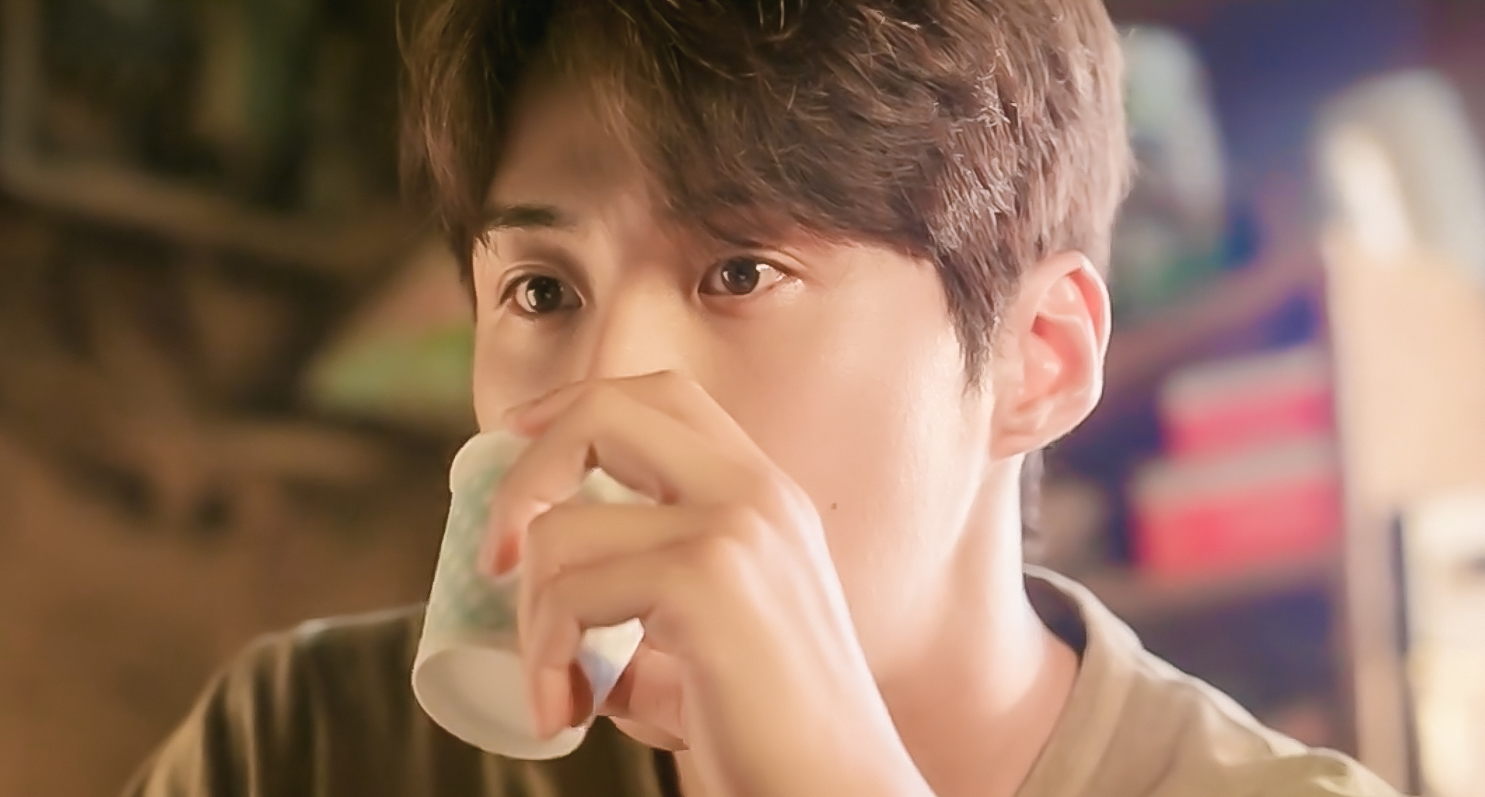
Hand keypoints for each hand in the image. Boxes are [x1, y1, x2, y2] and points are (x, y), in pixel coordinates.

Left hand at [483, 372, 932, 796]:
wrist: (832, 788)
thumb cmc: (768, 732)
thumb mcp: (705, 642)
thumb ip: (643, 612)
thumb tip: (551, 625)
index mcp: (763, 493)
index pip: (660, 394)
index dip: (572, 405)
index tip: (516, 448)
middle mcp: (756, 492)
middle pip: (606, 409)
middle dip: (523, 472)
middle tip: (494, 559)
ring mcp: (735, 528)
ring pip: (562, 528)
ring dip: (529, 620)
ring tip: (555, 690)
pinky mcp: (708, 582)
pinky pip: (570, 596)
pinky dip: (542, 659)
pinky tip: (565, 712)